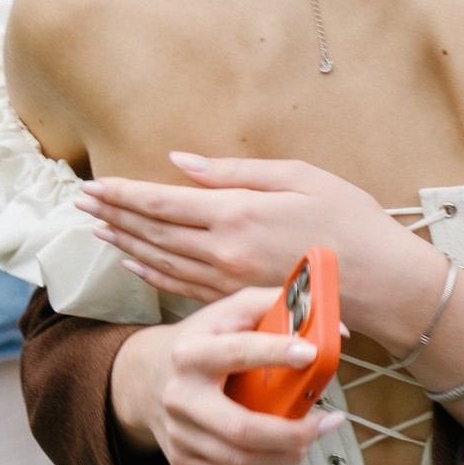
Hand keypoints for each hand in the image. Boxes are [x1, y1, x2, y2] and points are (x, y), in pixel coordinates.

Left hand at [80, 153, 415, 320]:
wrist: (383, 283)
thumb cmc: (349, 220)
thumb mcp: (298, 177)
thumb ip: (233, 171)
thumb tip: (180, 163)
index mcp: (236, 215)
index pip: (161, 203)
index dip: (122, 194)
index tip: (92, 186)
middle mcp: (223, 252)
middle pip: (151, 232)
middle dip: (113, 215)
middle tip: (80, 204)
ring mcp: (227, 282)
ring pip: (160, 261)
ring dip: (125, 244)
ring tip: (97, 229)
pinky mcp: (237, 301)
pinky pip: (181, 287)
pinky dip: (151, 273)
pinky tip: (133, 263)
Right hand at [106, 286, 342, 464]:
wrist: (144, 378)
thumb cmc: (202, 342)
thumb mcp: (228, 312)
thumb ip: (277, 307)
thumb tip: (337, 330)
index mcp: (191, 353)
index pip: (236, 353)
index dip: (275, 353)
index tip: (311, 354)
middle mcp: (180, 396)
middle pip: (242, 429)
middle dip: (293, 433)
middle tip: (326, 423)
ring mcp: (179, 433)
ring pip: (242, 462)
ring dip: (287, 457)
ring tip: (307, 441)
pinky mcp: (181, 460)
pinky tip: (281, 462)